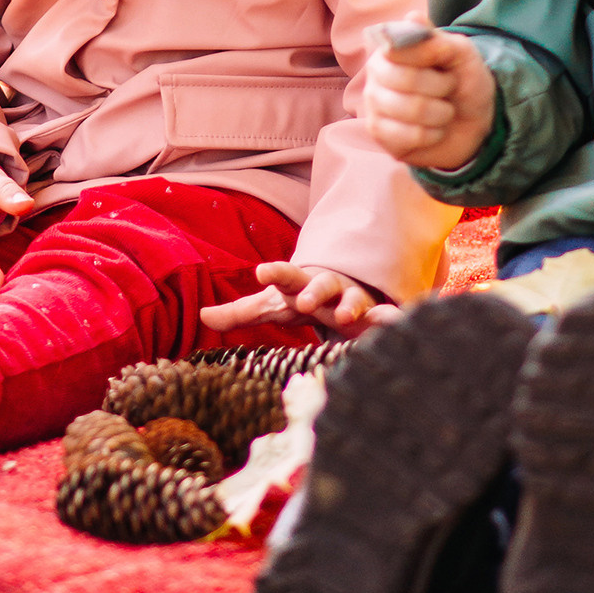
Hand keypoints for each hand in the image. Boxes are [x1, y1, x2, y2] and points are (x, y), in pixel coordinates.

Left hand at [200, 262, 396, 336]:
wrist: (347, 292)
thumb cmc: (303, 299)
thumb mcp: (272, 305)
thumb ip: (239, 312)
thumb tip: (201, 316)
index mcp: (299, 285)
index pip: (284, 277)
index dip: (274, 273)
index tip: (261, 270)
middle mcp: (327, 288)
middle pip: (320, 285)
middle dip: (313, 291)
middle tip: (303, 301)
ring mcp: (352, 300)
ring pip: (352, 299)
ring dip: (349, 305)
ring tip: (346, 315)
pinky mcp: (374, 316)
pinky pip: (384, 317)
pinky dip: (389, 319)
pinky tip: (393, 322)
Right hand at [363, 24, 497, 173]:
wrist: (473, 120)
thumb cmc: (462, 81)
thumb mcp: (461, 53)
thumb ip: (438, 38)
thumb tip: (413, 17)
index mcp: (390, 48)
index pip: (400, 48)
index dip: (430, 56)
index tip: (446, 60)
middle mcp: (375, 74)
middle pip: (406, 79)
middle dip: (441, 86)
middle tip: (448, 87)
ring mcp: (373, 106)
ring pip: (411, 109)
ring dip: (441, 112)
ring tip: (443, 110)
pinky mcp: (379, 135)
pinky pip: (410, 136)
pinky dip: (434, 134)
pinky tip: (434, 130)